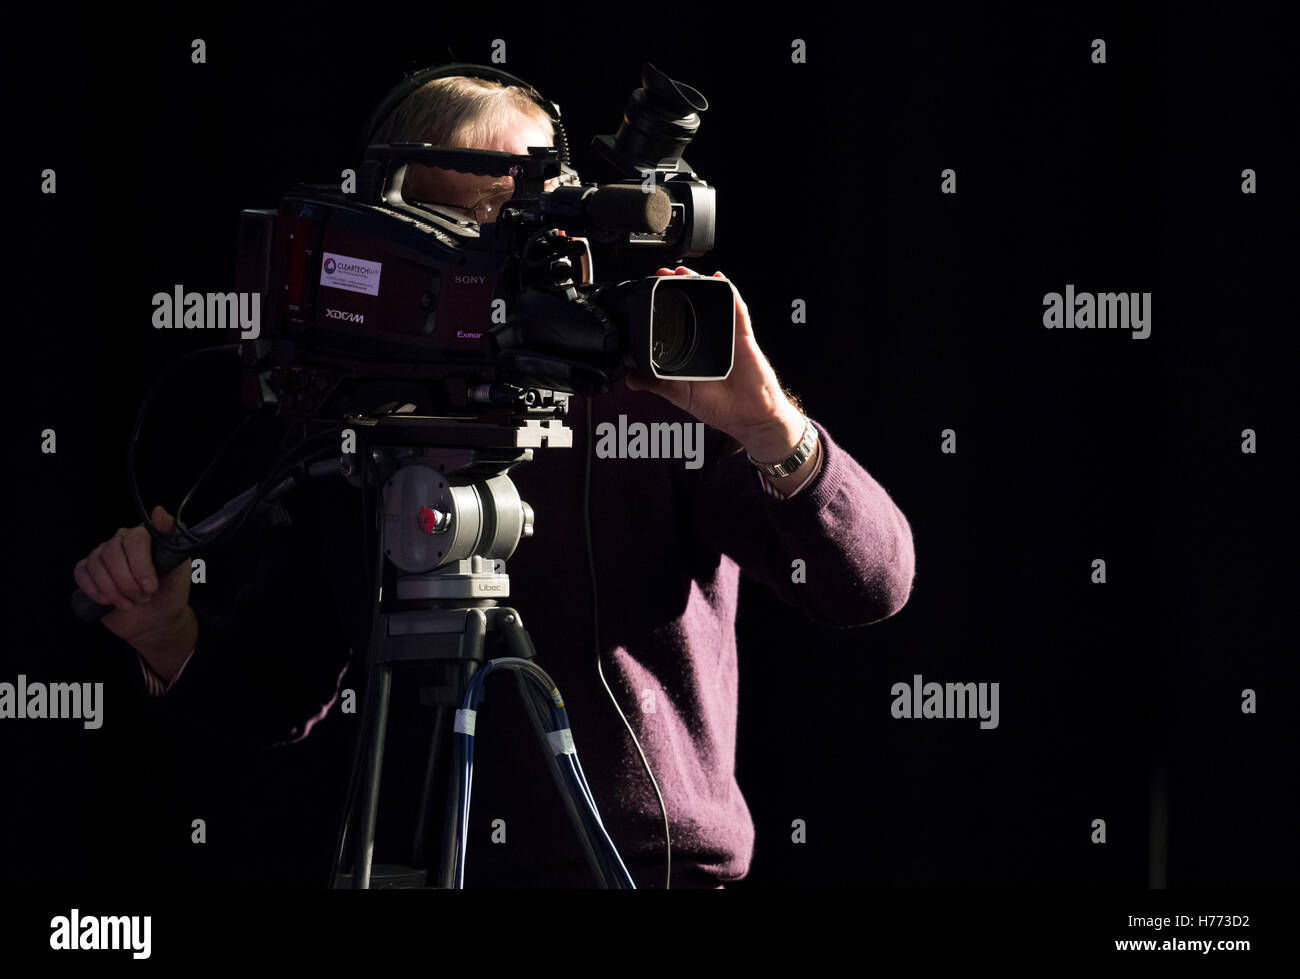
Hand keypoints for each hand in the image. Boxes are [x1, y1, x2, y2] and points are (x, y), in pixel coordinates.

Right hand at [74, 505, 196, 680]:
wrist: (155, 618)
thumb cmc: (169, 592)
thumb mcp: (181, 570)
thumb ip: (174, 540)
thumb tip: (158, 511)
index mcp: (145, 536)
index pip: (136, 539)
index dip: (141, 565)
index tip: (151, 586)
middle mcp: (122, 540)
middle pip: (113, 553)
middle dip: (128, 582)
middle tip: (143, 598)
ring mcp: (103, 554)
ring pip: (97, 564)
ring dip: (113, 590)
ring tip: (130, 603)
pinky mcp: (89, 570)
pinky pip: (82, 572)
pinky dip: (93, 589)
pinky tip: (107, 601)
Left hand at [625, 267, 805, 460]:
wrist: (748, 417)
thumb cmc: (719, 407)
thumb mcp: (679, 394)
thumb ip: (656, 384)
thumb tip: (630, 378)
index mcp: (691, 351)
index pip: (674, 321)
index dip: (662, 305)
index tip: (647, 292)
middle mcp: (707, 339)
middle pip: (692, 305)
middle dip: (677, 286)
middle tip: (662, 275)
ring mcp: (725, 335)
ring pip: (711, 301)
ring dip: (698, 283)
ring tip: (682, 272)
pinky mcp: (742, 335)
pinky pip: (736, 309)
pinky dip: (728, 291)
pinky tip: (718, 279)